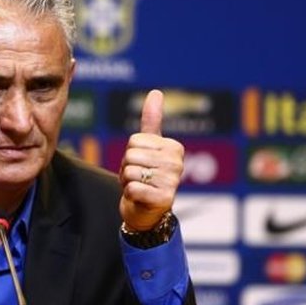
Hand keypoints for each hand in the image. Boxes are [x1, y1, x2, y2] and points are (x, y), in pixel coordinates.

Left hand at [118, 89, 183, 230]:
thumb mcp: (149, 147)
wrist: (147, 212)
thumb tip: (156, 92)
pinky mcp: (164, 199)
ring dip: (127, 182)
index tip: (141, 164)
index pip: (134, 141)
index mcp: (174, 147)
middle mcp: (177, 163)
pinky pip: (131, 188)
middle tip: (138, 178)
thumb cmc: (147, 176)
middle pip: (131, 155)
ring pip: (130, 171)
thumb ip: (152, 121)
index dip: (130, 154)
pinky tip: (140, 198)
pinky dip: (129, 195)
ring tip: (139, 187)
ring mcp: (172, 182)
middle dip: (127, 168)